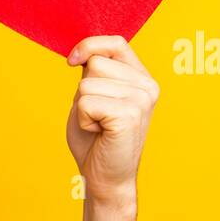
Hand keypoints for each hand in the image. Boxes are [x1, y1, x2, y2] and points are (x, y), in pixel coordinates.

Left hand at [64, 35, 159, 207]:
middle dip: (84, 91)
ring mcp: (141, 100)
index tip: (72, 62)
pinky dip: (83, 120)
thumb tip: (81, 51)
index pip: (115, 42)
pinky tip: (99, 133)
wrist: (104, 177)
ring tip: (99, 126)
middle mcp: (147, 86)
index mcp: (142, 77)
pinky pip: (86, 103)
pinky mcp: (129, 115)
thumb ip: (93, 72)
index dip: (89, 46)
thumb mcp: (93, 96)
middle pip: (96, 63)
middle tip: (97, 116)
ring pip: (86, 84)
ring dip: (82, 108)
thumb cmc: (95, 139)